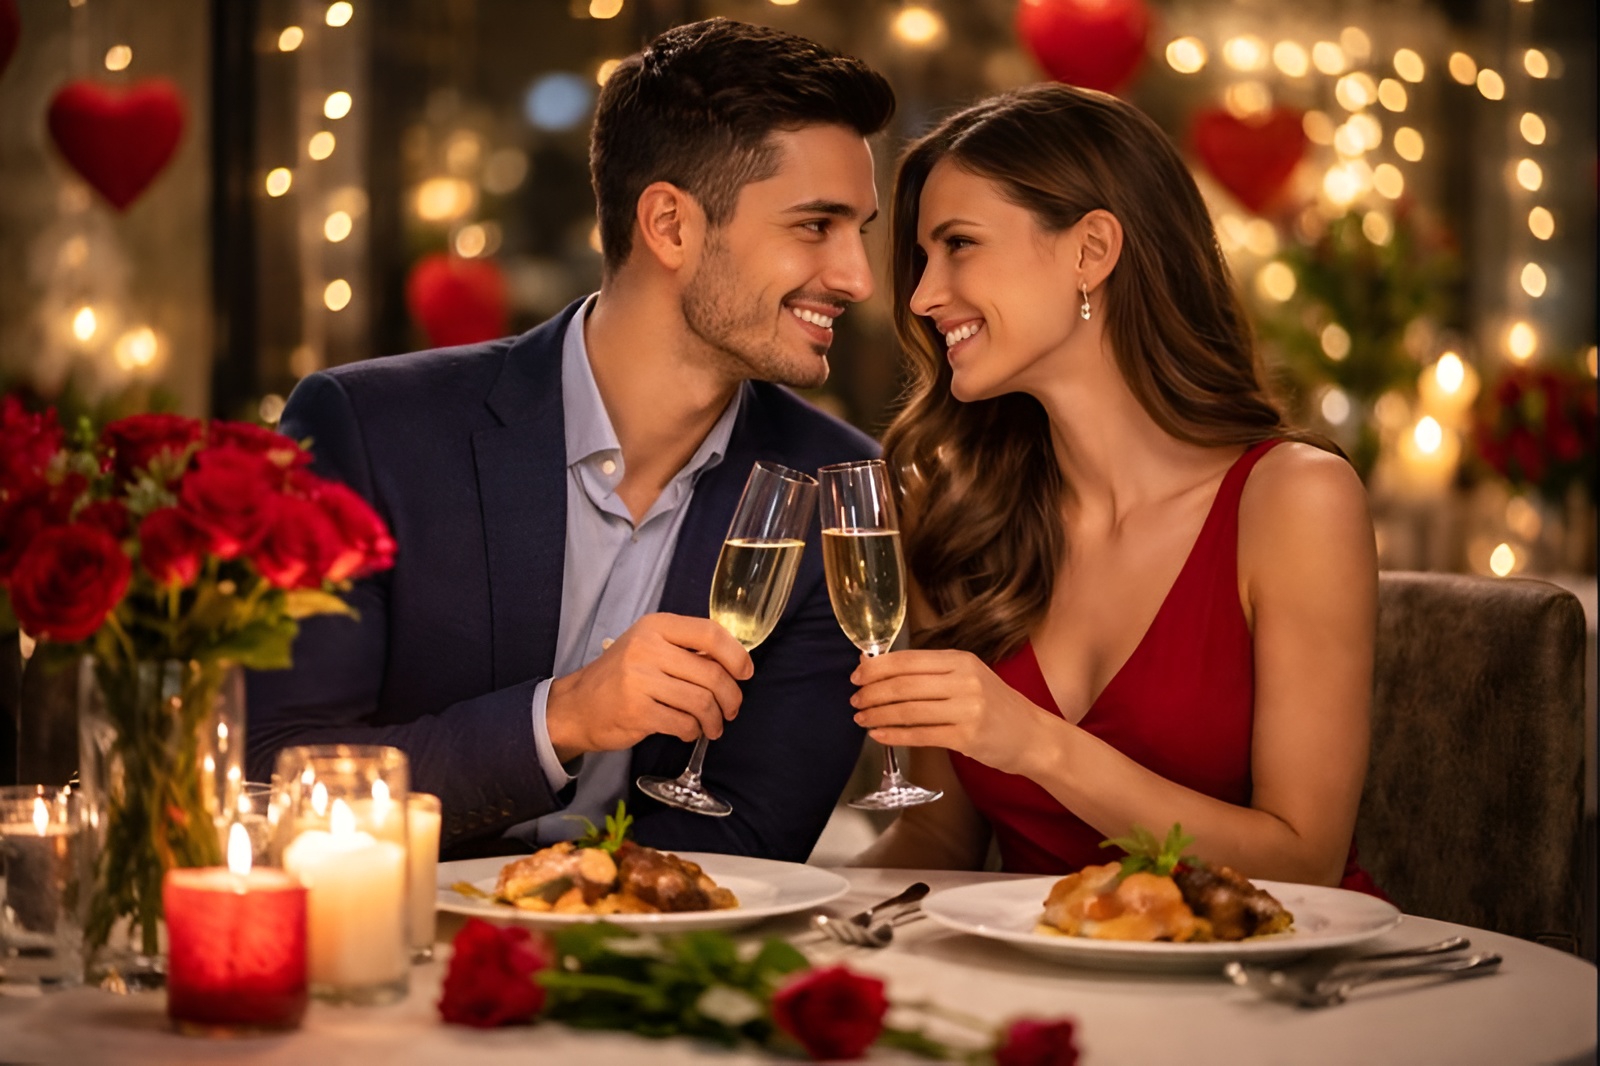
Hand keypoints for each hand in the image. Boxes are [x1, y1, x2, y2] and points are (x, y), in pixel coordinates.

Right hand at [546, 613, 752, 760]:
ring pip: (701, 701)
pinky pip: (683, 723)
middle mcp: (647, 648)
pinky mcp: (637, 711)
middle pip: (712, 673)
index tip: (745, 672)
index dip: (736, 655)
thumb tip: (734, 662)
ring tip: (713, 725)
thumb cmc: (621, 676)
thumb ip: (686, 650)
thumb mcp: (649, 648)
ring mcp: (640, 680)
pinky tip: (690, 731)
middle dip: (731, 697)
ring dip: (714, 719)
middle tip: (731, 709)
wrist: (577, 706)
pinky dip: (693, 731)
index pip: (710, 633)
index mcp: (656, 627)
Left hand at [850, 649, 1053, 774]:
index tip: (857, 676)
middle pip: (903, 685)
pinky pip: (920, 735)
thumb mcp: (967, 677)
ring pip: (908, 710)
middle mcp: (964, 680)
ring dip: (878, 715)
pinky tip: (879, 735)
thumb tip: (877, 666)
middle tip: (855, 701)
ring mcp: (968, 709)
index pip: (908, 659)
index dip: (876, 668)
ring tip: (861, 719)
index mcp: (961, 660)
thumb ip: (928, 673)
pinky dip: (894, 735)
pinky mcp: (967, 737)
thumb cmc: (995, 706)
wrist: (1033, 736)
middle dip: (871, 693)